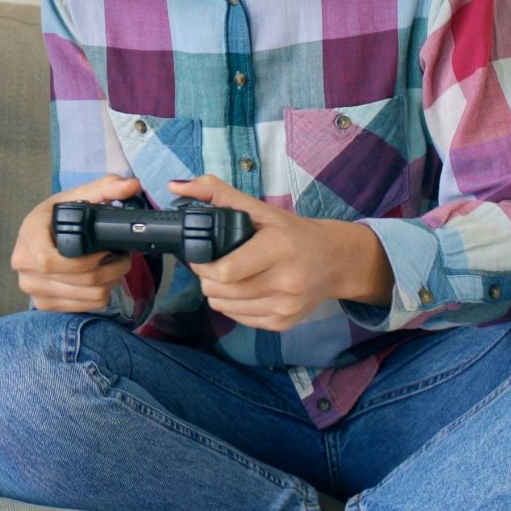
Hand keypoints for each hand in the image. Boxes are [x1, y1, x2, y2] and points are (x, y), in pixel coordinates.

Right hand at [11, 174, 143, 312]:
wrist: (38, 236)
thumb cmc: (55, 217)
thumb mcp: (76, 196)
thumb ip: (105, 187)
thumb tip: (131, 185)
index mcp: (28, 236)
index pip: (50, 261)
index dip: (86, 260)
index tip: (107, 249)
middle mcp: (24, 267)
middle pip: (79, 280)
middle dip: (112, 269)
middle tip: (123, 256)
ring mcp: (33, 289)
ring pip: (87, 296)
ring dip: (111, 282)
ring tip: (115, 266)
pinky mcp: (44, 304)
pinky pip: (84, 307)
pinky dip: (100, 295)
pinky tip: (101, 279)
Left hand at [172, 176, 394, 331]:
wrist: (334, 261)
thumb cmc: (292, 233)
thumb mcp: (260, 208)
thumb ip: (217, 193)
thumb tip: (176, 186)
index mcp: (279, 248)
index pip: (225, 271)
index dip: (203, 264)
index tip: (201, 254)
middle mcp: (286, 281)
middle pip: (220, 291)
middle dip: (206, 277)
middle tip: (212, 264)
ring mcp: (285, 306)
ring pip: (225, 307)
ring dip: (217, 292)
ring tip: (228, 275)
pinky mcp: (283, 323)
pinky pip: (239, 318)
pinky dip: (232, 305)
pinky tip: (243, 289)